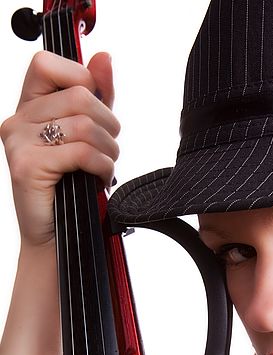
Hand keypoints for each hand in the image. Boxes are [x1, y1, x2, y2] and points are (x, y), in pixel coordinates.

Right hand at [0, 51, 119, 247]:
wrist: (58, 233)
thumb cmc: (71, 186)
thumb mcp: (87, 134)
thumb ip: (96, 97)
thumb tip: (104, 58)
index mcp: (29, 106)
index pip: (48, 63)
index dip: (83, 80)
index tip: (97, 111)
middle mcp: (18, 120)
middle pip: (78, 96)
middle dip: (108, 124)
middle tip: (109, 148)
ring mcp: (19, 142)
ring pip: (83, 125)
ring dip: (109, 149)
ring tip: (105, 166)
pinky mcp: (27, 166)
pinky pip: (80, 152)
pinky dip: (102, 166)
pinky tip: (100, 178)